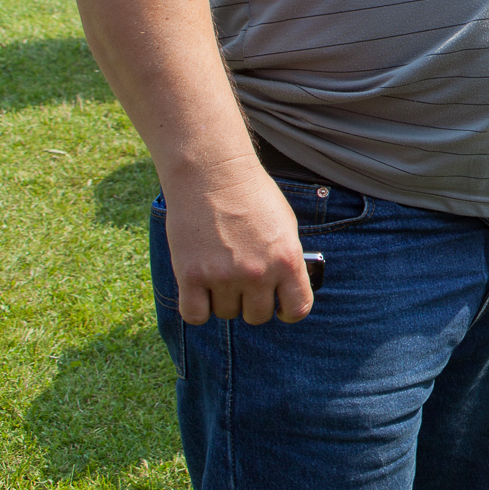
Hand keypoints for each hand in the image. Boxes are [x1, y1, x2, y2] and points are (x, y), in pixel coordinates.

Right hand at [161, 159, 312, 325]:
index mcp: (287, 259)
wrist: (213, 174)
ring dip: (223, 300)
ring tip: (219, 273)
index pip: (297, 308)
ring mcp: (224, 276)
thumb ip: (286, 259)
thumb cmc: (252, 195)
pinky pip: (195, 315)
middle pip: (257, 316)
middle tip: (242, 283)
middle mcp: (258, 273)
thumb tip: (285, 288)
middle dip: (251, 303)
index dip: (288, 311)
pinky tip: (199, 290)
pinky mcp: (191, 276)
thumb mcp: (285, 225)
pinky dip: (197, 308)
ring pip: (226, 313)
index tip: (279, 306)